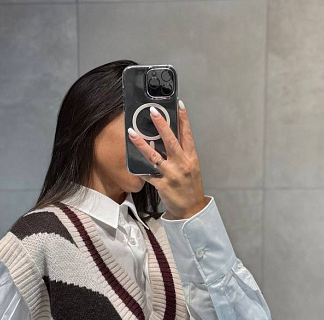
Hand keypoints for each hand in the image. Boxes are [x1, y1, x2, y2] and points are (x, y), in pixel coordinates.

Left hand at [127, 100, 208, 218]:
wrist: (192, 210)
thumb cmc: (191, 188)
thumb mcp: (191, 168)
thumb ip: (181, 154)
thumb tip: (168, 140)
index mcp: (191, 158)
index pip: (187, 134)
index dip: (184, 119)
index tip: (179, 105)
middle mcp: (182, 164)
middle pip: (170, 140)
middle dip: (161, 124)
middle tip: (152, 111)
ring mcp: (171, 174)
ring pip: (154, 155)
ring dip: (141, 143)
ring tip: (131, 133)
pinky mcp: (162, 185)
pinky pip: (147, 175)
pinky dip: (139, 169)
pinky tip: (132, 163)